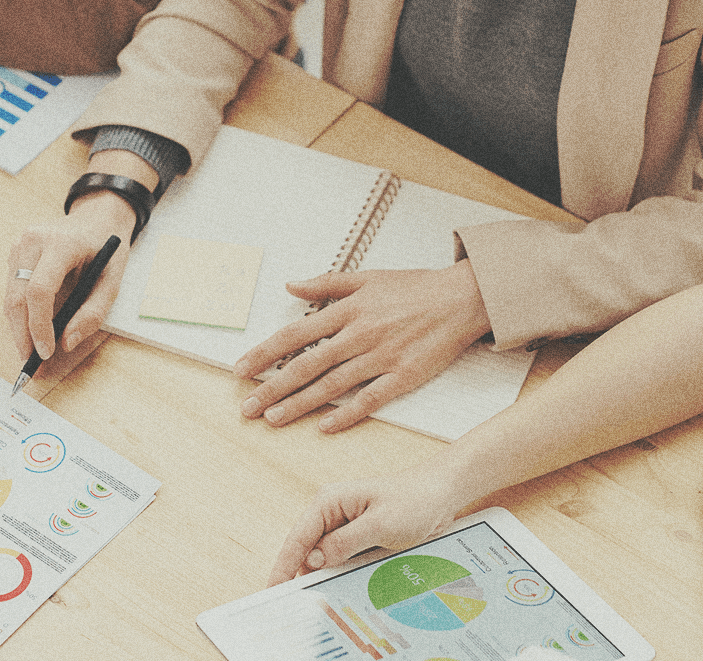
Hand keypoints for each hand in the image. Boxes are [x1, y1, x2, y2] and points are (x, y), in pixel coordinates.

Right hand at [4, 190, 134, 360]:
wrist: (97, 217)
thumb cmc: (107, 248)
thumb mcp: (112, 281)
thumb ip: (93, 313)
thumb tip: (67, 343)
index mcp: (61, 243)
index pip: (39, 290)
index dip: (39, 325)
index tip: (45, 351)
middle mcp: (33, 240)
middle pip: (18, 296)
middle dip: (22, 334)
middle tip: (31, 362)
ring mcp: (20, 244)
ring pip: (10, 295)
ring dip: (18, 327)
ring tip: (29, 352)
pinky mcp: (15, 252)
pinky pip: (12, 289)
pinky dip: (19, 312)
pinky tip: (30, 329)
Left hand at [236, 260, 490, 432]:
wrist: (462, 298)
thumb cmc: (414, 287)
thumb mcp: (367, 276)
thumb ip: (326, 283)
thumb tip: (290, 286)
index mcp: (348, 310)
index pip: (295, 335)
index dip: (264, 354)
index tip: (241, 370)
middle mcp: (359, 335)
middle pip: (306, 365)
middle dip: (272, 388)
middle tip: (247, 407)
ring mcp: (381, 357)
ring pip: (331, 385)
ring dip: (300, 404)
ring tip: (273, 419)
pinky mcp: (403, 376)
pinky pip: (369, 399)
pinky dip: (347, 414)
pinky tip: (325, 426)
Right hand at [268, 460, 464, 585]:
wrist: (440, 495)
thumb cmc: (414, 499)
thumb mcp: (380, 525)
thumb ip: (344, 543)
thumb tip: (314, 560)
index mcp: (330, 501)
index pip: (298, 537)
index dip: (284, 564)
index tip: (275, 587)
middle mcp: (332, 511)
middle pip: (306, 549)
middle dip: (301, 573)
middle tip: (298, 600)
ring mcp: (343, 525)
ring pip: (322, 557)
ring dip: (323, 574)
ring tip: (321, 595)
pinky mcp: (356, 536)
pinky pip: (339, 558)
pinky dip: (339, 572)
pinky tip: (342, 584)